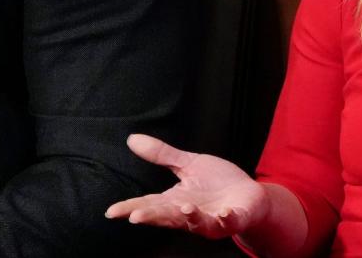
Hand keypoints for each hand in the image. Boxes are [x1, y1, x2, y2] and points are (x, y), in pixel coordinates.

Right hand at [105, 134, 268, 238]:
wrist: (249, 195)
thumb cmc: (217, 183)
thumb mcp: (189, 165)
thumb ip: (162, 155)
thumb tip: (132, 139)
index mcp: (175, 201)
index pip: (148, 204)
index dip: (130, 208)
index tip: (112, 211)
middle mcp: (189, 214)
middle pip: (166, 216)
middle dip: (152, 217)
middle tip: (135, 216)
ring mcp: (210, 219)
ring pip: (195, 222)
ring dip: (188, 217)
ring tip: (183, 208)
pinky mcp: (232, 220)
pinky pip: (227, 222)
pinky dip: (224, 219)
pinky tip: (222, 214)